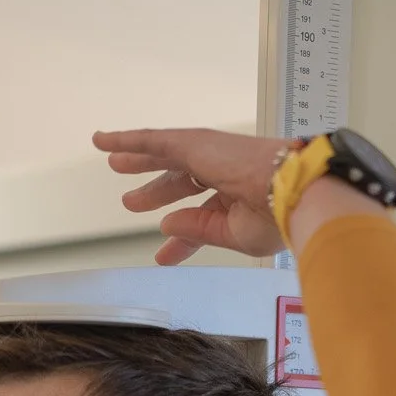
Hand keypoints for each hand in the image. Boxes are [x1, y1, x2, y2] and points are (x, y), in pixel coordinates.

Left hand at [92, 128, 286, 264]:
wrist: (291, 190)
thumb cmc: (275, 215)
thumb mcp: (232, 234)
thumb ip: (198, 229)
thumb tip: (167, 225)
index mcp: (237, 198)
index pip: (201, 217)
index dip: (182, 237)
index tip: (165, 254)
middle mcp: (222, 173)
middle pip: (179, 181)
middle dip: (156, 191)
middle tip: (133, 202)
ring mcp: (208, 156)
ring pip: (164, 156)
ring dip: (139, 160)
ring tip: (114, 162)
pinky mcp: (193, 144)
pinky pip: (154, 140)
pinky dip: (128, 140)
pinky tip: (105, 141)